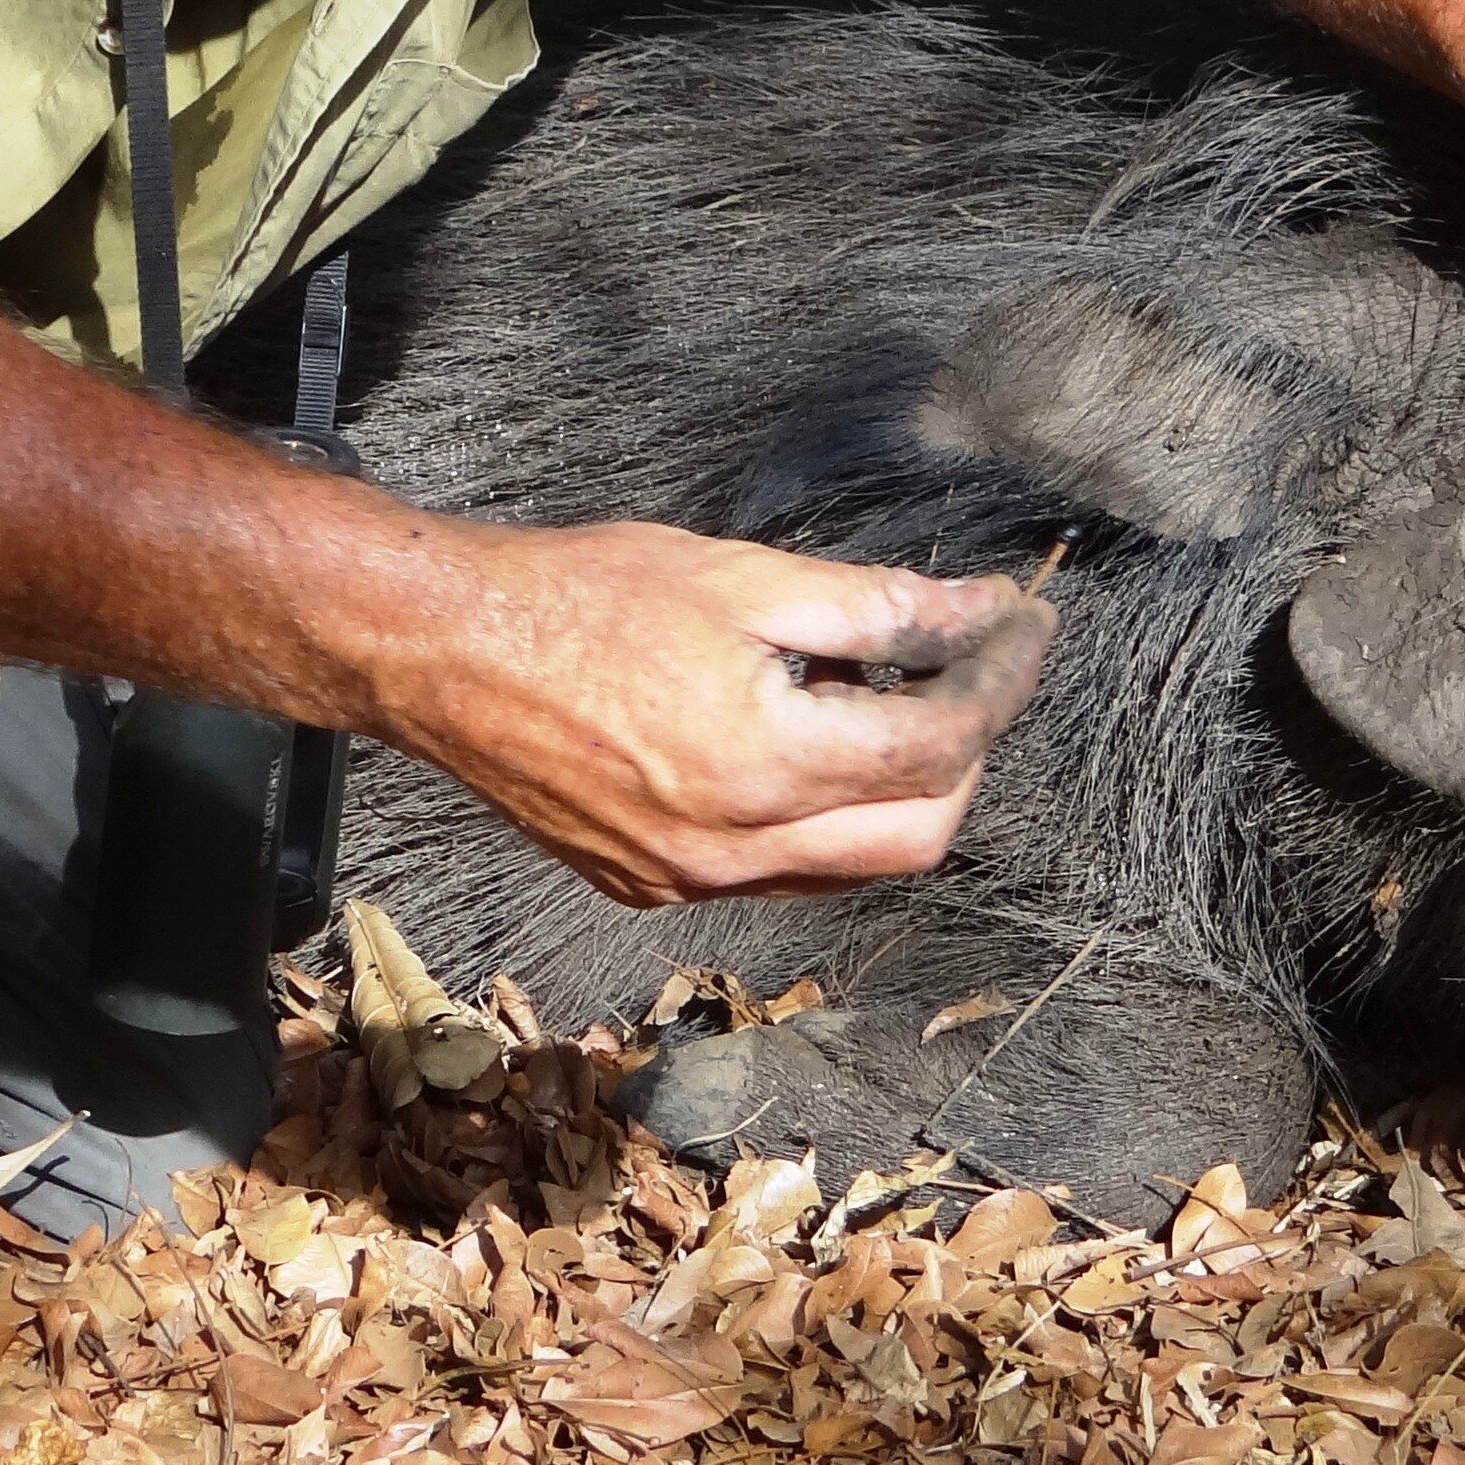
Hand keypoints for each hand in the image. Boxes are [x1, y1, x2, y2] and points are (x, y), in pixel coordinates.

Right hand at [384, 522, 1051, 906]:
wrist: (442, 652)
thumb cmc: (579, 596)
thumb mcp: (741, 577)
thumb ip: (873, 607)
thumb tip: (977, 611)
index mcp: (762, 766)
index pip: (936, 746)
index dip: (999, 681)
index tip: (1023, 626)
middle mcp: (732, 849)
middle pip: (918, 835)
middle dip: (970, 752)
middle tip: (978, 668)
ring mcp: (688, 882)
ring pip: (851, 865)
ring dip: (901, 792)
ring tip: (897, 697)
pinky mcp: (651, 887)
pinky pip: (779, 873)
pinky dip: (823, 817)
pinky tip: (808, 739)